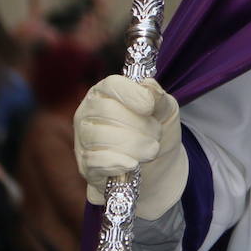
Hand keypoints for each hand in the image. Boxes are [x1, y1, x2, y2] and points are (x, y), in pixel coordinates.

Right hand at [74, 74, 188, 219]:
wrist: (157, 166)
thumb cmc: (157, 129)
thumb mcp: (166, 109)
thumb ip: (158, 97)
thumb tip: (147, 86)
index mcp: (107, 92)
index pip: (112, 85)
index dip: (132, 94)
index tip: (150, 107)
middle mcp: (90, 112)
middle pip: (108, 111)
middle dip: (140, 124)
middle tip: (156, 133)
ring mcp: (84, 138)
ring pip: (102, 137)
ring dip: (135, 145)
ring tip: (151, 149)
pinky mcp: (85, 165)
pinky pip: (96, 161)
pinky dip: (119, 163)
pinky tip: (133, 164)